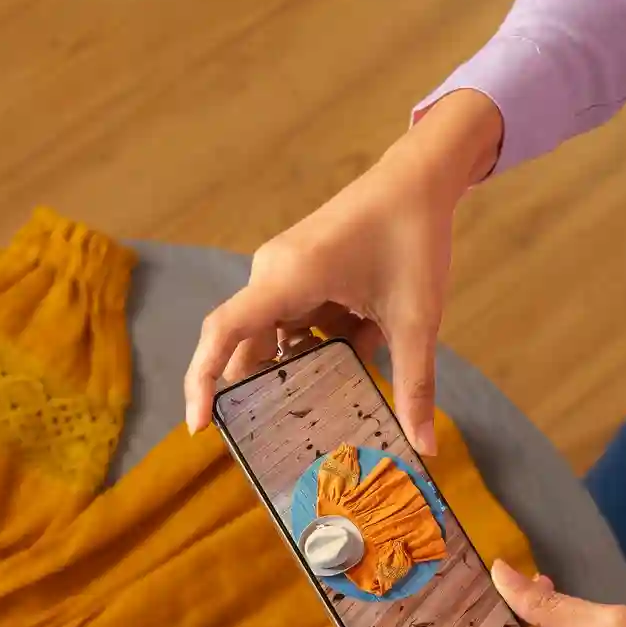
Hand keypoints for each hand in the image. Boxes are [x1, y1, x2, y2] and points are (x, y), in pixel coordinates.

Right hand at [183, 90, 504, 455]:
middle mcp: (274, 274)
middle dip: (259, 393)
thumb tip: (424, 446)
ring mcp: (283, 274)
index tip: (201, 427)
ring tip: (319, 414)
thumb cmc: (413, 237)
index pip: (224, 331)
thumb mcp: (417, 318)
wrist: (418, 180)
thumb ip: (415, 384)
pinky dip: (315, 349)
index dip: (203, 381)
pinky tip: (345, 370)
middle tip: (274, 445)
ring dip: (298, 370)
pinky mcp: (299, 275)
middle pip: (246, 345)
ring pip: (275, 338)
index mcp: (290, 278)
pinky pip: (294, 323)